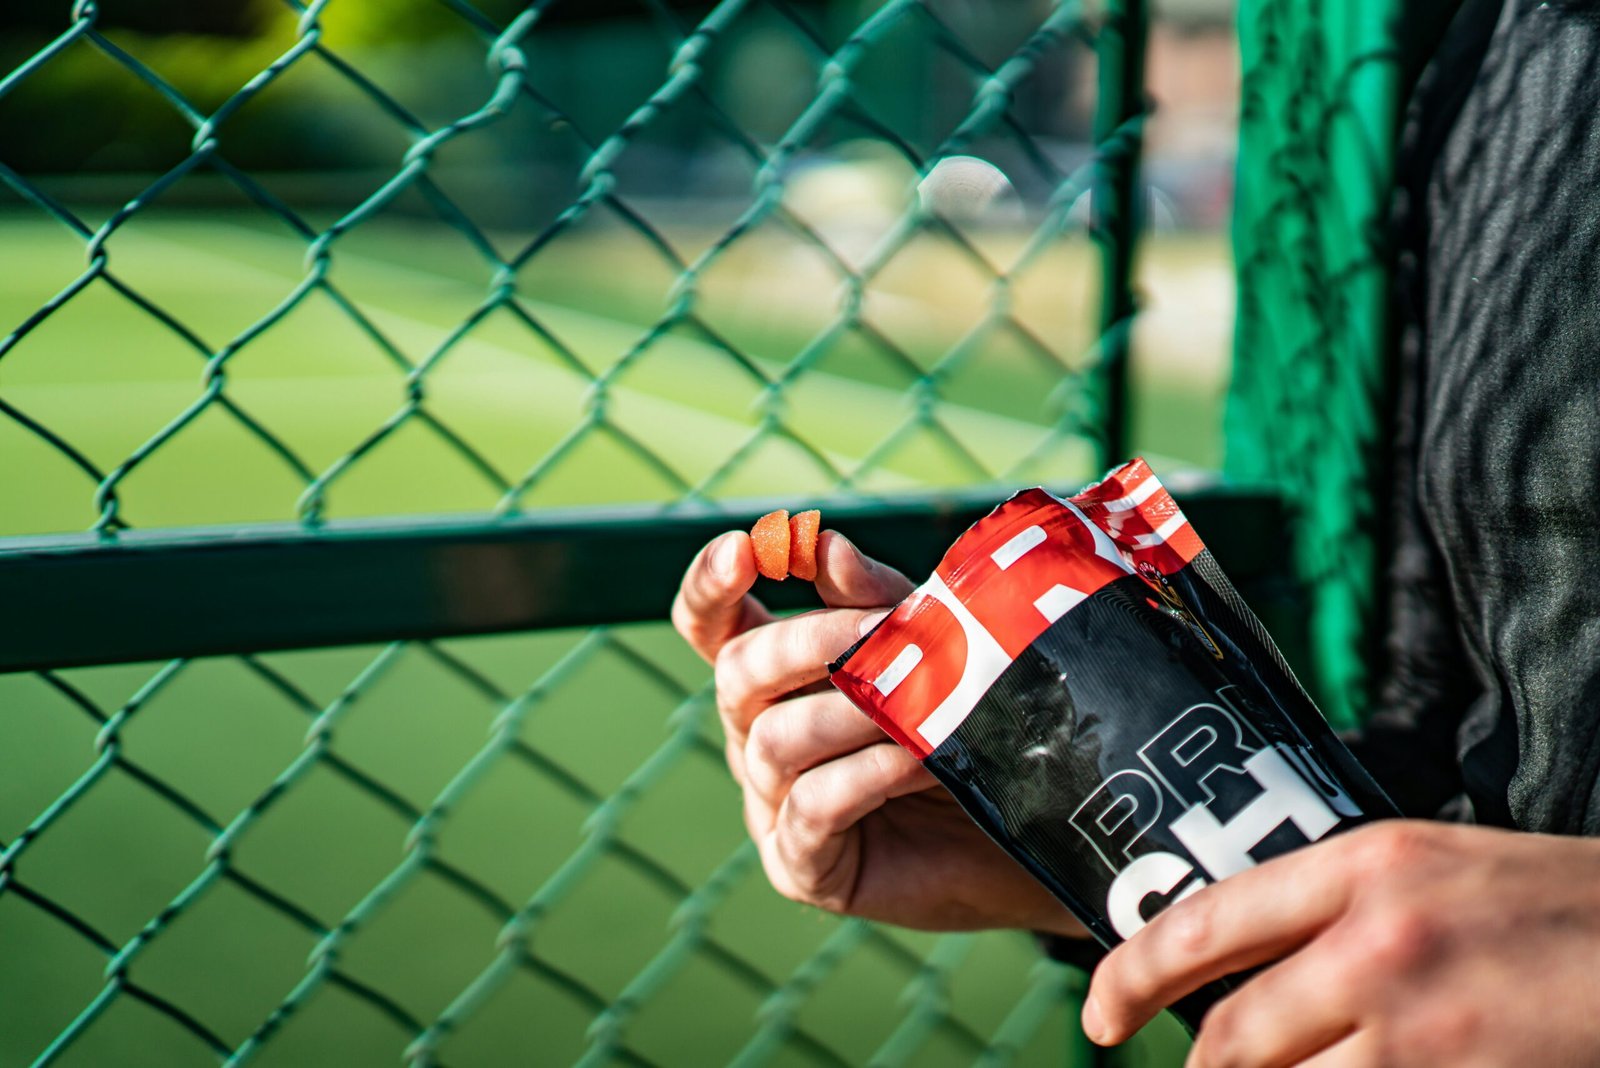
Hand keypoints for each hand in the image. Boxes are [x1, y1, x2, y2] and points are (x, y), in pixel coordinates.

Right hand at [672, 527, 1081, 933]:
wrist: (1024, 824)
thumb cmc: (964, 726)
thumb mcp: (925, 648)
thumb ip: (872, 602)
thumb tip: (827, 546)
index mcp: (774, 675)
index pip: (710, 626)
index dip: (710, 586)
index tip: (746, 549)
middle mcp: (757, 734)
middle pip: (737, 671)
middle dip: (808, 641)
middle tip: (882, 630)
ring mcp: (771, 803)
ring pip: (773, 739)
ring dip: (849, 712)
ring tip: (922, 706)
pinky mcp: (801, 865)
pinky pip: (811, 807)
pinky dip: (868, 775)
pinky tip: (919, 761)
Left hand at [1084, 820, 1599, 1065]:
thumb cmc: (1559, 903)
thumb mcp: (1436, 867)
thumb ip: (1340, 904)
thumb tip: (1250, 959)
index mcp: (1367, 866)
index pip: (1207, 923)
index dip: (1131, 977)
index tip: (1100, 1018)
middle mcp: (1380, 946)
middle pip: (1235, 1037)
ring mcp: (1423, 1030)